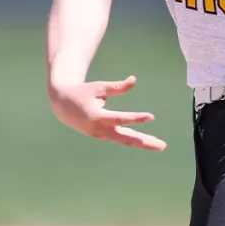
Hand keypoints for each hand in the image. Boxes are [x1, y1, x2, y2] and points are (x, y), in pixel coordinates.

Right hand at [48, 75, 166, 150]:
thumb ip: (117, 87)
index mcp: (97, 117)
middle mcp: (100, 130)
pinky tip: (148, 141)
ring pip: (125, 140)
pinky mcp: (104, 135)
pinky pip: (122, 138)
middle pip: (125, 138)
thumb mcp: (98, 87)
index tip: (151, 116)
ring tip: (161, 145)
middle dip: (144, 142)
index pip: (120, 119)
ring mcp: (102, 135)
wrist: (62, 106)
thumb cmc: (82, 93)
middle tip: (162, 146)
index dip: (136, 118)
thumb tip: (134, 80)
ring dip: (143, 143)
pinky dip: (135, 139)